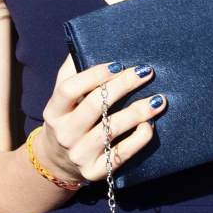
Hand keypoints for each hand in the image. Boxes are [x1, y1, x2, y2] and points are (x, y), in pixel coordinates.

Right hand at [37, 54, 164, 184]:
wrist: (57, 163)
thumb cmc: (67, 120)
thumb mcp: (61, 99)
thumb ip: (71, 73)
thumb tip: (85, 40)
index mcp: (54, 111)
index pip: (69, 89)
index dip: (94, 74)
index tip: (119, 64)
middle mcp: (64, 134)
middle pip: (94, 106)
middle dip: (123, 86)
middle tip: (146, 73)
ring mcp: (79, 155)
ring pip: (111, 130)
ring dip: (138, 112)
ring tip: (159, 100)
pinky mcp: (95, 172)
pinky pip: (121, 154)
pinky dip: (138, 139)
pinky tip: (150, 125)